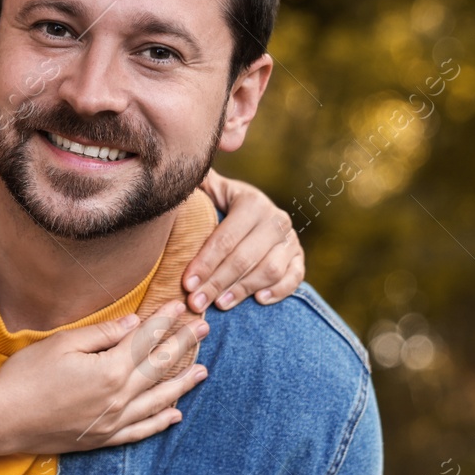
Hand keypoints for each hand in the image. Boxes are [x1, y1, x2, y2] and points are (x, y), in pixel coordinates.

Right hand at [0, 301, 206, 464]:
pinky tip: (175, 414)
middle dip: (183, 346)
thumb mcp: (61, 344)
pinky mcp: (103, 438)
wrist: (3, 420)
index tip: (181, 306)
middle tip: (204, 330)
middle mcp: (118, 398)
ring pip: (158, 400)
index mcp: (110, 370)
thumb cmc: (26, 376)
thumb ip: (102, 334)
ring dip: (182, 383)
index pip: (145, 340)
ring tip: (202, 371)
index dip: (165, 320)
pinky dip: (161, 421)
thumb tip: (134, 323)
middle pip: (159, 367)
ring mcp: (113, 421)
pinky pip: (141, 430)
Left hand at [184, 170, 304, 312]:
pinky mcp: (299, 258)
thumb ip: (196, 183)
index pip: (225, 238)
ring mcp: (290, 239)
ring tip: (220, 304)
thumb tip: (176, 170)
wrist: (253, 212)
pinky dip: (280, 291)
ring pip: (269, 270)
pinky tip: (259, 300)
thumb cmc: (221, 204)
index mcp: (252, 201)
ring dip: (244, 289)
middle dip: (217, 282)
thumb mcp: (210, 190)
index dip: (205, 263)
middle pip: (245, 258)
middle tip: (196, 302)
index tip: (187, 283)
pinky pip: (294, 277)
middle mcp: (275, 219)